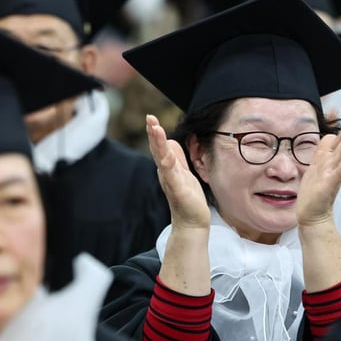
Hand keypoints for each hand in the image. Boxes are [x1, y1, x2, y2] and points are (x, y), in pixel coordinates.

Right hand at [146, 114, 210, 229]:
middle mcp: (166, 173)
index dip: (155, 133)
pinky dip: (169, 165)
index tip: (151, 118)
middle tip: (149, 118)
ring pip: (163, 159)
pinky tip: (167, 156)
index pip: (160, 147)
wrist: (191, 222)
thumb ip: (177, 157)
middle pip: (158, 150)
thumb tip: (170, 141)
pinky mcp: (178, 191)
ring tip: (155, 129)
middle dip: (153, 134)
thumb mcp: (183, 173)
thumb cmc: (188, 198)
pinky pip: (172, 176)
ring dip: (159, 144)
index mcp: (168, 168)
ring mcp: (171, 182)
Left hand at [296, 111, 340, 225]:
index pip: (339, 139)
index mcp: (329, 159)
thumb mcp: (316, 166)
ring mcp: (333, 174)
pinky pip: (340, 171)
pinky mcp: (330, 184)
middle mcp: (333, 165)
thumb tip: (331, 136)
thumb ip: (324, 151)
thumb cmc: (314, 192)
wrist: (312, 215)